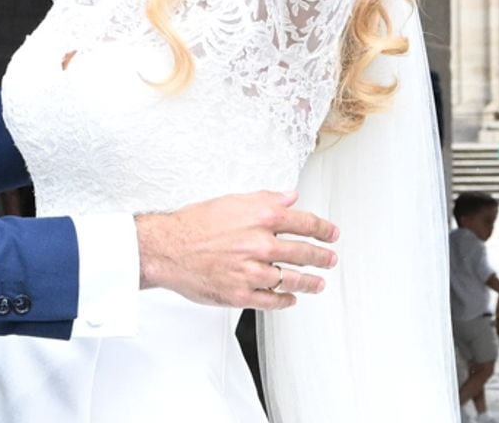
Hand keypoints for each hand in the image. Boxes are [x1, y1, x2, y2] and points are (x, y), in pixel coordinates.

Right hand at [135, 191, 338, 311]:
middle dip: (322, 257)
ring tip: (318, 283)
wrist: (166, 249)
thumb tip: (290, 197)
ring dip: (310, 282)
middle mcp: (261, 245)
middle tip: (330, 260)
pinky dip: (286, 300)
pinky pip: (273, 300)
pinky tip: (291, 298)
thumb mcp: (231, 201)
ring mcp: (253, 272)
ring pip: (293, 279)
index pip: (305, 223)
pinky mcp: (242, 294)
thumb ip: (265, 199)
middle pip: (305, 253)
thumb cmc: (194, 224)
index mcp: (261, 217)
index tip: (332, 234)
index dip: (324, 229)